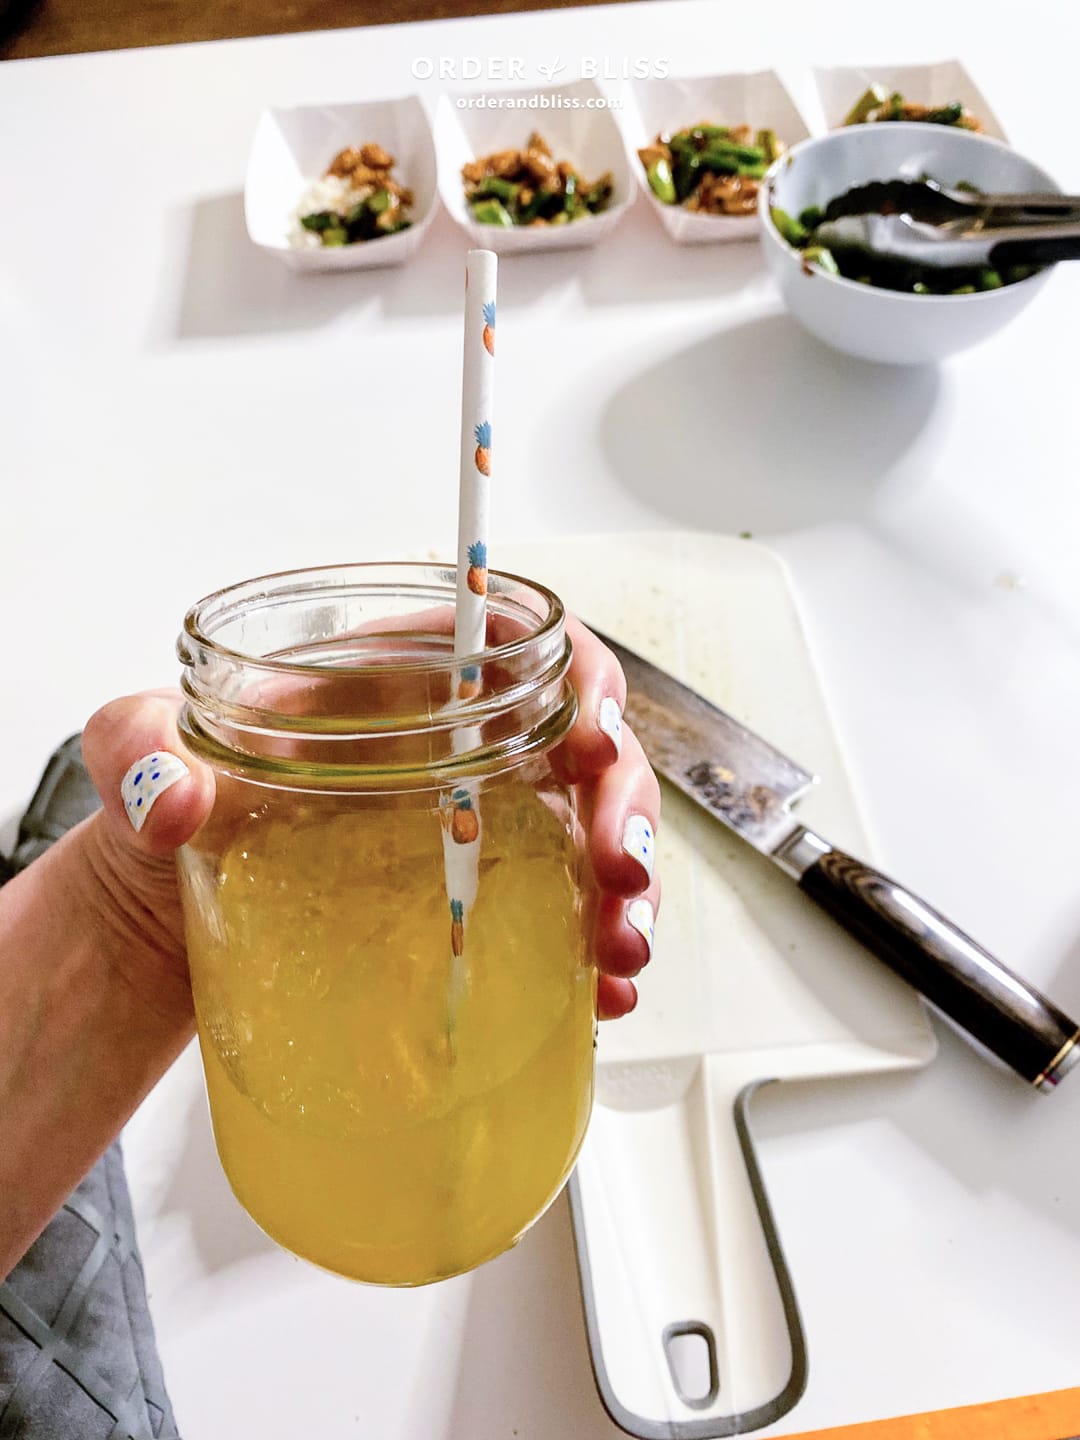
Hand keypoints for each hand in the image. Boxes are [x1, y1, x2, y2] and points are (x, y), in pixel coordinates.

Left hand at [79, 619, 658, 1022]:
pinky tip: (603, 991)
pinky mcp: (474, 905)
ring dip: (628, 889)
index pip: (521, 648)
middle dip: (626, 803)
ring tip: (619, 953)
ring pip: (591, 833)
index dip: (585, 679)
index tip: (592, 736)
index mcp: (396, 681)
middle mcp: (454, 748)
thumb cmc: (167, 805)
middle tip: (620, 870)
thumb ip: (133, 746)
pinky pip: (564, 912)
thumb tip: (174, 797)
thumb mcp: (131, 749)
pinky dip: (598, 948)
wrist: (162, 914)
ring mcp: (473, 829)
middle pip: (585, 748)